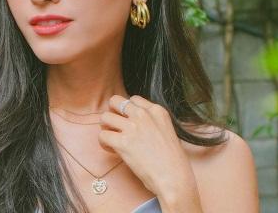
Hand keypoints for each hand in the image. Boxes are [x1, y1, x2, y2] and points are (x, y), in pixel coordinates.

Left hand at [98, 95, 201, 210]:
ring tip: (112, 140)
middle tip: (116, 127)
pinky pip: (102, 136)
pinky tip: (112, 150)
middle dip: (113, 113)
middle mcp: (144, 115)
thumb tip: (134, 124)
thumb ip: (152, 123)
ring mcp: (133, 127)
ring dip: (106, 128)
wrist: (174, 178)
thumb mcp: (167, 131)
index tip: (129, 123)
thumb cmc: (173, 161)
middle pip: (115, 101)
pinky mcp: (123, 142)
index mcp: (157, 111)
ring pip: (105, 117)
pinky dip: (104, 144)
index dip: (127, 111)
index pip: (133, 99)